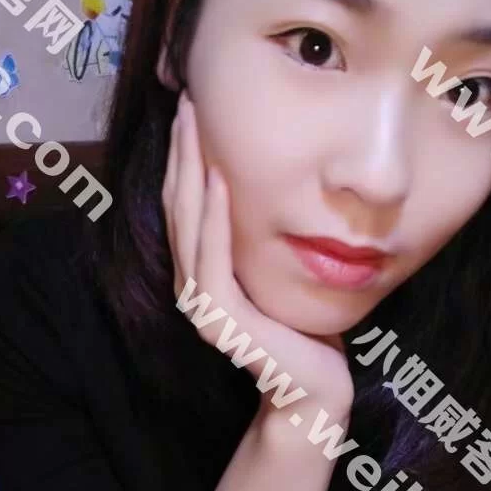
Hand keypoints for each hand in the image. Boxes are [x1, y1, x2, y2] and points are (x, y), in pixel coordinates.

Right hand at [161, 91, 354, 436]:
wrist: (312, 393)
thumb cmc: (305, 334)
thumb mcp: (281, 274)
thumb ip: (265, 241)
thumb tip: (280, 189)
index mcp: (205, 273)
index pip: (188, 205)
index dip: (185, 157)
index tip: (195, 109)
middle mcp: (194, 285)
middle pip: (178, 205)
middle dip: (181, 151)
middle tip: (187, 98)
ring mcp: (202, 305)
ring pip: (187, 225)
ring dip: (188, 171)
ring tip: (193, 124)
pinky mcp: (219, 321)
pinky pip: (210, 259)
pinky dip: (213, 218)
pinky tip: (218, 178)